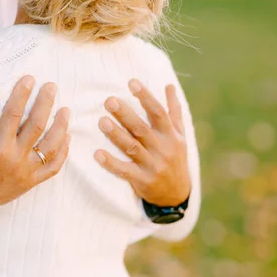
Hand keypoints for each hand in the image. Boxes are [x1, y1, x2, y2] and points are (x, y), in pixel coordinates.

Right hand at [0, 76, 70, 217]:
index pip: (14, 115)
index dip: (22, 94)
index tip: (29, 79)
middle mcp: (16, 160)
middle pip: (37, 126)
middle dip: (45, 103)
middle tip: (52, 86)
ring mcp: (27, 172)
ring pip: (51, 147)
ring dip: (61, 127)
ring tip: (65, 110)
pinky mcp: (32, 182)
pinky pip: (53, 167)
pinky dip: (63, 152)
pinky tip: (66, 137)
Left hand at [95, 79, 190, 206]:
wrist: (177, 193)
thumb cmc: (175, 157)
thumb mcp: (179, 135)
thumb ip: (173, 110)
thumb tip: (169, 85)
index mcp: (170, 135)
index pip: (158, 112)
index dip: (145, 97)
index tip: (131, 82)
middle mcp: (162, 148)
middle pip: (141, 129)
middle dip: (125, 114)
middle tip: (109, 100)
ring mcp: (152, 165)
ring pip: (132, 148)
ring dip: (116, 134)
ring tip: (101, 121)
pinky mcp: (142, 180)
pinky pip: (124, 171)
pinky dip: (111, 163)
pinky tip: (97, 154)